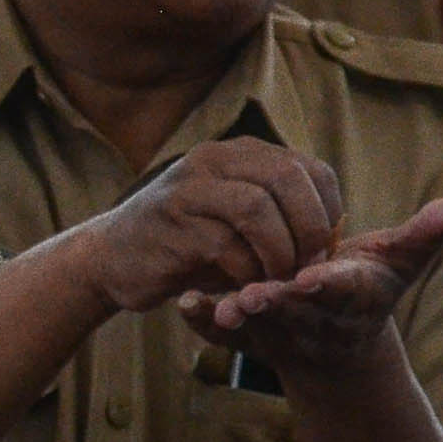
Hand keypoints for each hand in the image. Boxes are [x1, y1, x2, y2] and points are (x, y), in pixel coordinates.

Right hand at [70, 138, 343, 317]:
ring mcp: (188, 189)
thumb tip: (333, 235)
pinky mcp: (171, 225)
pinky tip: (242, 287)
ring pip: (258, 208)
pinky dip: (246, 272)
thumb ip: (278, 213)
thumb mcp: (234, 217)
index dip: (328, 212)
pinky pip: (227, 245)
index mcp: (237, 154)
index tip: (323, 249)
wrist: (109, 259)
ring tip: (277, 279)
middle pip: (286, 178)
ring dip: (279, 252)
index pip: (308, 169)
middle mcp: (212, 160)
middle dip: (309, 229)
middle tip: (309, 266)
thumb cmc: (185, 243)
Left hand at [180, 196, 442, 378]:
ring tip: (214, 306)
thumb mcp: (399, 262)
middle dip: (272, 304)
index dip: (326, 284)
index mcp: (349, 296)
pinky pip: (223, 336)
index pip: (339, 289)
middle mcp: (313, 318)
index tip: (311, 278)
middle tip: (248, 296)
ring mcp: (279, 332)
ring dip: (234, 318)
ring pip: (254, 327)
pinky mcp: (249, 338)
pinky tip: (185, 306)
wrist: (340, 349)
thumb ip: (424, 233)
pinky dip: (203, 324)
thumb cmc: (369, 288)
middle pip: (291, 311)